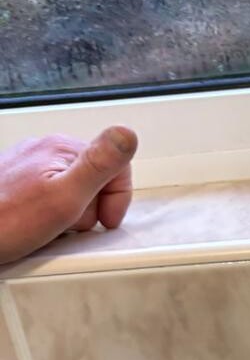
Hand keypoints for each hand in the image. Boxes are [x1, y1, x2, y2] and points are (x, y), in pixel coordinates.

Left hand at [0, 127, 136, 263]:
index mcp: (62, 148)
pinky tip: (40, 225)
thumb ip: (100, 165)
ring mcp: (29, 164)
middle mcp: (45, 149)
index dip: (116, 200)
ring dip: (71, 212)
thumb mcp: (65, 198)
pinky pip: (51, 194)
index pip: (117, 167)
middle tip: (70, 224)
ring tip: (52, 226)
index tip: (103, 221)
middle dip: (92, 207)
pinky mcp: (18, 180)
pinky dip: (52, 213)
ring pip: (75, 188)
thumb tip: (127, 133)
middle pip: (97, 178)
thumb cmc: (6, 224)